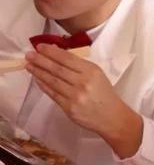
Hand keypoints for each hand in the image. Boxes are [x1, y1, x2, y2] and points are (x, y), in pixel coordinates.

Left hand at [25, 45, 142, 157]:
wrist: (112, 117)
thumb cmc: (104, 94)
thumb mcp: (97, 74)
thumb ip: (79, 66)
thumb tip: (56, 55)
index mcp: (91, 71)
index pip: (67, 58)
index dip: (51, 52)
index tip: (40, 47)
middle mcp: (83, 82)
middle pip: (57, 69)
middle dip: (41, 60)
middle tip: (29, 55)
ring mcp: (75, 96)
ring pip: (52, 81)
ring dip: (38, 72)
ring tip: (29, 65)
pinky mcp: (69, 108)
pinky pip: (53, 94)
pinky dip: (43, 85)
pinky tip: (37, 79)